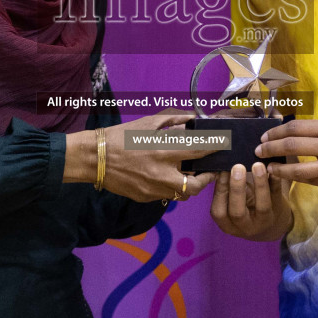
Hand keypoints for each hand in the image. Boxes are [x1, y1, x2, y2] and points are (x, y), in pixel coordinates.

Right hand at [68, 111, 215, 203]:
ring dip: (189, 184)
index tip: (223, 145)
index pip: (200, 152)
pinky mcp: (145, 197)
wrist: (94, 158)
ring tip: (188, 173)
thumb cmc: (121, 136)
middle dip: (207, 178)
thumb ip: (173, 120)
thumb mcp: (148, 123)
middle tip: (208, 170)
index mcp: (163, 152)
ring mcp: (153, 189)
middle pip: (197, 185)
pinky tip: (166, 176)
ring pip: (183, 194)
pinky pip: (166, 195)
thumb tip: (193, 119)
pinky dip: (170, 187)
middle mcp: (161, 174)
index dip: (215, 148)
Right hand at [210, 161, 292, 241]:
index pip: (218, 212)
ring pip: (262, 206)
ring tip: (257, 165)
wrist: (272, 220)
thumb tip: (221, 163)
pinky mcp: (279, 211)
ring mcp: (264, 221)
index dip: (219, 191)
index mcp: (227, 225)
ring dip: (259, 185)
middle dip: (237, 189)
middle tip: (237, 167)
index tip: (221, 170)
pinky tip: (272, 169)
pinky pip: (277, 196)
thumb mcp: (231, 202)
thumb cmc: (244, 205)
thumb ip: (226, 188)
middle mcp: (245, 227)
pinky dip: (275, 181)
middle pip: (237, 212)